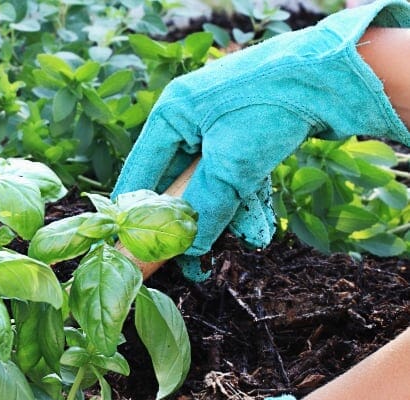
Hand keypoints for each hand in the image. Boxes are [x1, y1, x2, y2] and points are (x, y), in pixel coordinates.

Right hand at [112, 0, 409, 267]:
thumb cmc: (269, 107)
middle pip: (175, 182)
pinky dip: (242, 199)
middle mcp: (188, 118)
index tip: (137, 247)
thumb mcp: (231, 165)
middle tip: (190, 256)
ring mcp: (218, 125)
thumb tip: (188, 249)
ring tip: (237, 240)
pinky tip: (255, 222)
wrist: (332, 73)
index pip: (140, 173)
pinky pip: (232, 175)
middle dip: (187, 219)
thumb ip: (205, 208)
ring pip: (207, 183)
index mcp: (170, 115)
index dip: (136, 212)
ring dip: (222, 213)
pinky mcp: (245, 133)